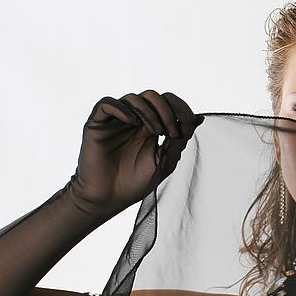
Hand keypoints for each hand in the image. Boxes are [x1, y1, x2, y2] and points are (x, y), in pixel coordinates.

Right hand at [66, 90, 204, 217]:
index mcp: (151, 127)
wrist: (109, 199)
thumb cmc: (136, 184)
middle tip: (171, 132)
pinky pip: (107, 103)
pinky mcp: (97, 124)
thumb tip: (198, 118)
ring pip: (133, 98)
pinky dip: (123, 109)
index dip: (180, 109)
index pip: (168, 103)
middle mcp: (134, 120)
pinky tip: (133, 123)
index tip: (187, 127)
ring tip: (156, 132)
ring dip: (150, 112)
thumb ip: (179, 140)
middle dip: (168, 110)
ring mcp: (115, 121)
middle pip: (153, 96)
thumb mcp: (165, 161)